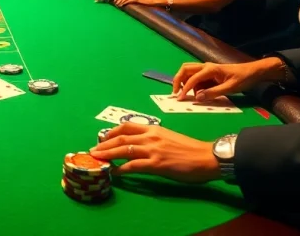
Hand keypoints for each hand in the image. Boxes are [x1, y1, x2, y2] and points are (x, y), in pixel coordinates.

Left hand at [90, 124, 219, 183]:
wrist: (206, 157)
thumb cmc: (190, 149)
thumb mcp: (169, 137)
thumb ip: (154, 138)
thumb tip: (140, 143)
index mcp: (154, 129)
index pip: (126, 127)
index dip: (111, 132)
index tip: (102, 138)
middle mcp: (151, 136)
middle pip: (120, 138)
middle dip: (104, 144)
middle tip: (93, 150)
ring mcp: (153, 150)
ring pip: (123, 150)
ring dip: (107, 155)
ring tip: (97, 159)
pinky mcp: (157, 164)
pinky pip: (134, 166)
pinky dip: (121, 169)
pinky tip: (115, 172)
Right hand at [172, 57, 283, 101]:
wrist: (253, 72)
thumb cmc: (243, 78)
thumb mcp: (230, 88)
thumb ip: (213, 93)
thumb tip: (197, 98)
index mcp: (210, 69)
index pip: (192, 78)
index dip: (185, 88)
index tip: (180, 98)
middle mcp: (206, 66)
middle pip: (185, 69)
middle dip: (177, 80)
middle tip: (175, 93)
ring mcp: (207, 69)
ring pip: (189, 72)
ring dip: (185, 82)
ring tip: (187, 95)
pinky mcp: (209, 73)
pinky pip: (197, 77)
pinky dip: (193, 85)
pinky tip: (198, 93)